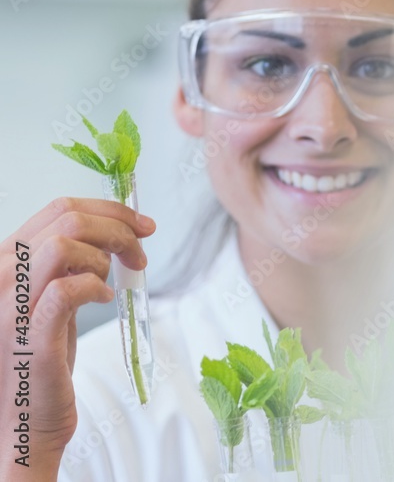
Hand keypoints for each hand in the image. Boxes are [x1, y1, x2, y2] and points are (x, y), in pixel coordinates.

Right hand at [0, 197, 154, 478]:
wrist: (21, 421)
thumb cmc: (40, 361)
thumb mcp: (52, 301)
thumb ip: (69, 267)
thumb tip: (112, 235)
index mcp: (6, 263)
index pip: (57, 209)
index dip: (109, 210)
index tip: (142, 224)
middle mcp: (0, 278)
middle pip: (66, 219)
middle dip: (118, 226)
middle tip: (142, 251)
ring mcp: (9, 306)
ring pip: (65, 246)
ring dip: (107, 256)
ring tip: (116, 281)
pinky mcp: (28, 335)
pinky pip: (67, 289)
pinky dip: (96, 287)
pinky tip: (106, 301)